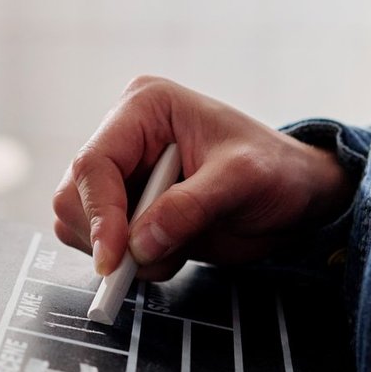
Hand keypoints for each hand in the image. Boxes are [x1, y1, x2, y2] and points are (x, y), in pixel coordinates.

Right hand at [56, 76, 354, 280]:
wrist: (296, 196)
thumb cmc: (277, 171)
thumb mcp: (242, 181)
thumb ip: (189, 208)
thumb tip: (139, 242)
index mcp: (144, 109)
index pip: (94, 162)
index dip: (98, 213)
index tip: (115, 258)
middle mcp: (124, 138)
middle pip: (74, 196)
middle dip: (108, 236)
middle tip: (155, 258)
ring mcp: (123, 175)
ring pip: (80, 225)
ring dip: (123, 253)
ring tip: (176, 247)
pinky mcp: (127, 209)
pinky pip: (102, 245)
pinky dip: (131, 262)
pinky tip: (172, 250)